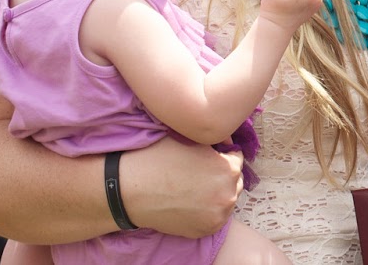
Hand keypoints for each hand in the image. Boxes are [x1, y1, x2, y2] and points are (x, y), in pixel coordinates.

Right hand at [118, 138, 240, 237]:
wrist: (130, 190)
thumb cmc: (158, 158)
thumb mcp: (190, 138)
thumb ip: (215, 139)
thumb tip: (228, 139)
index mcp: (228, 169)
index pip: (237, 156)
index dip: (223, 153)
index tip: (209, 154)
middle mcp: (229, 194)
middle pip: (234, 179)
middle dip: (222, 173)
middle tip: (200, 171)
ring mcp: (218, 216)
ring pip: (227, 199)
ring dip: (218, 192)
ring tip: (195, 186)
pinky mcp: (205, 230)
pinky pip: (216, 216)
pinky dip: (208, 209)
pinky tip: (191, 201)